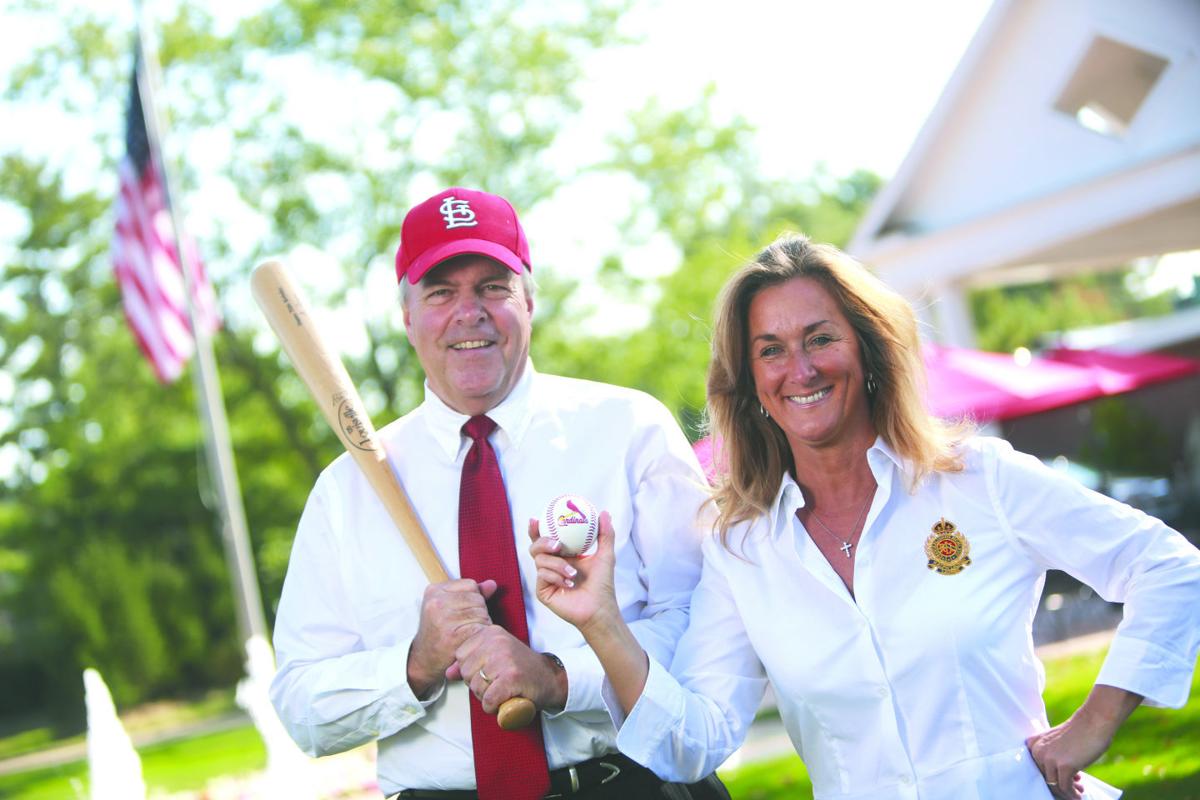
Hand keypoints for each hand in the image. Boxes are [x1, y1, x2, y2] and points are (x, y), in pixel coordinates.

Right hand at [407, 578, 496, 697]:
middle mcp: (437, 602)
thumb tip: (492, 584)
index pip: (471, 585)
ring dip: (482, 625)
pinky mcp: (453, 636)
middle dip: (479, 613)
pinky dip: (480, 636)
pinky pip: (480, 629)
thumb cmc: (437, 632)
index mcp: (435, 591)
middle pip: (478, 600)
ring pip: (482, 614)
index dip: (474, 600)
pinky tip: (471, 641)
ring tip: (468, 633)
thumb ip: (470, 594)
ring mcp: (444, 619)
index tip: (463, 612)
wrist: (422, 660)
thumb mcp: (447, 606)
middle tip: (466, 626)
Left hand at [450, 624, 567, 712]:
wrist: (550, 678)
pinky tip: (505, 700)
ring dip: (487, 697)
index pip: (460, 655)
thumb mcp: (494, 658)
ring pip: (475, 687)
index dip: (471, 670)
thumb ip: (470, 663)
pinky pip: (488, 699)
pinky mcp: (511, 678)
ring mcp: (504, 659)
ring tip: (503, 690)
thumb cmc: (521, 669)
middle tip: (497, 683)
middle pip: (465, 672)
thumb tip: (448, 672)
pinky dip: (494, 707)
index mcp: (490, 633)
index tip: (490, 671)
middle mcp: (496, 642)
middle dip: (477, 684)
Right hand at [529, 511, 619, 630]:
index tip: (536, 519)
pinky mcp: (543, 590)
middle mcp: (552, 565)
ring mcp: (546, 578)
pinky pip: (542, 576)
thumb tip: (604, 513)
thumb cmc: (602, 584)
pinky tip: (569, 585)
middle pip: (535, 547)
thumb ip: (605, 534)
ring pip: (539, 561)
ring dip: (557, 564)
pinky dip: (556, 577)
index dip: (536, 529)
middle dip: (543, 542)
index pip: (545, 539)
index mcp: (563, 555)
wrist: (599, 608)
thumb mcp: (605, 555)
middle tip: (557, 545)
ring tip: (573, 573)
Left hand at [1026, 684, 1139, 799]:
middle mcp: (1037, 751)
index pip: (1037, 769)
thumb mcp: (1057, 742)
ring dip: (1068, 792)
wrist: (1094, 721)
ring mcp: (1049, 759)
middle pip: (1045, 779)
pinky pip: (1065, 787)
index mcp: (1034, 744)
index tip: (1062, 783)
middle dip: (1060, 786)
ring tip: (1080, 789)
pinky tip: (1080, 796)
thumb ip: (1052, 755)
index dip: (1050, 778)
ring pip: (1055, 785)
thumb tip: (1056, 778)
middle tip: (1075, 788)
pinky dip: (1073, 795)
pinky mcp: (1063, 766)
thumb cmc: (1080, 731)